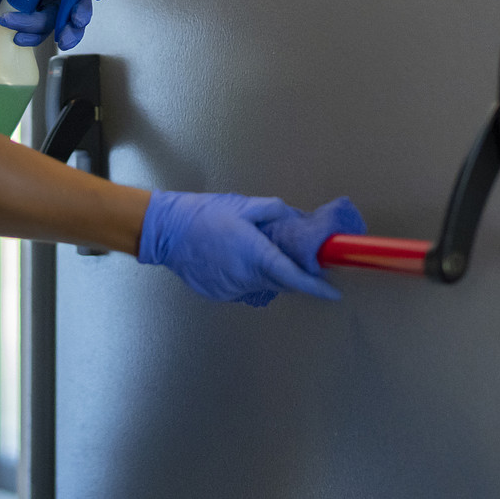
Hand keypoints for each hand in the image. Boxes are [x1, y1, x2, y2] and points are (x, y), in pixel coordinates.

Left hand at [0, 0, 103, 48]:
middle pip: (76, 7)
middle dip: (73, 24)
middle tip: (65, 36)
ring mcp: (47, 4)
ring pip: (58, 24)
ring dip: (38, 30)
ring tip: (16, 29)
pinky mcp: (35, 19)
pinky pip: (40, 33)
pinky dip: (30, 37)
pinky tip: (17, 36)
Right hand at [137, 191, 350, 306]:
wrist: (167, 231)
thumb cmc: (203, 215)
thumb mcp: (244, 205)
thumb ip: (274, 211)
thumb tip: (295, 218)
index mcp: (256, 255)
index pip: (294, 277)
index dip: (316, 287)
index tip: (332, 292)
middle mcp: (246, 277)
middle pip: (281, 283)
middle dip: (292, 273)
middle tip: (294, 256)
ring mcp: (231, 289)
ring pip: (262, 285)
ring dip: (266, 272)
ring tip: (252, 249)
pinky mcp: (219, 293)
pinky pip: (243, 287)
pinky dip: (246, 275)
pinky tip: (234, 258)